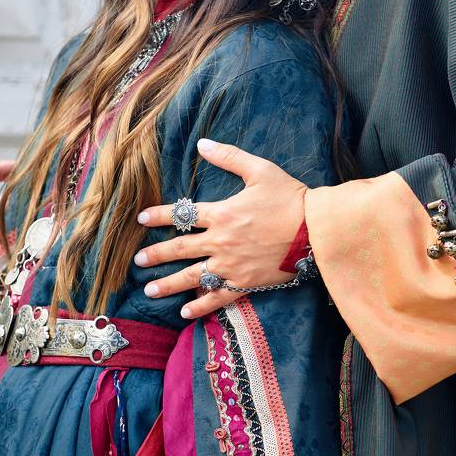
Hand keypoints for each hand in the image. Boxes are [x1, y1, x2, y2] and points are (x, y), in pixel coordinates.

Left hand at [133, 139, 306, 321]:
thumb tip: (202, 143)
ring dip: (168, 284)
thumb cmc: (290, 198)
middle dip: (156, 255)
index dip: (159, 215)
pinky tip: (184, 312)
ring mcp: (231, 265)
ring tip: (148, 291)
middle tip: (138, 261)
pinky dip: (200, 305)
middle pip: (180, 249)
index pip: (182, 214)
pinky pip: (217, 297)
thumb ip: (228, 157)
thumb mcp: (260, 170)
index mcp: (222, 213)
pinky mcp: (244, 283)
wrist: (316, 230)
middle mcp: (221, 241)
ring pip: (192, 277)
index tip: (141, 219)